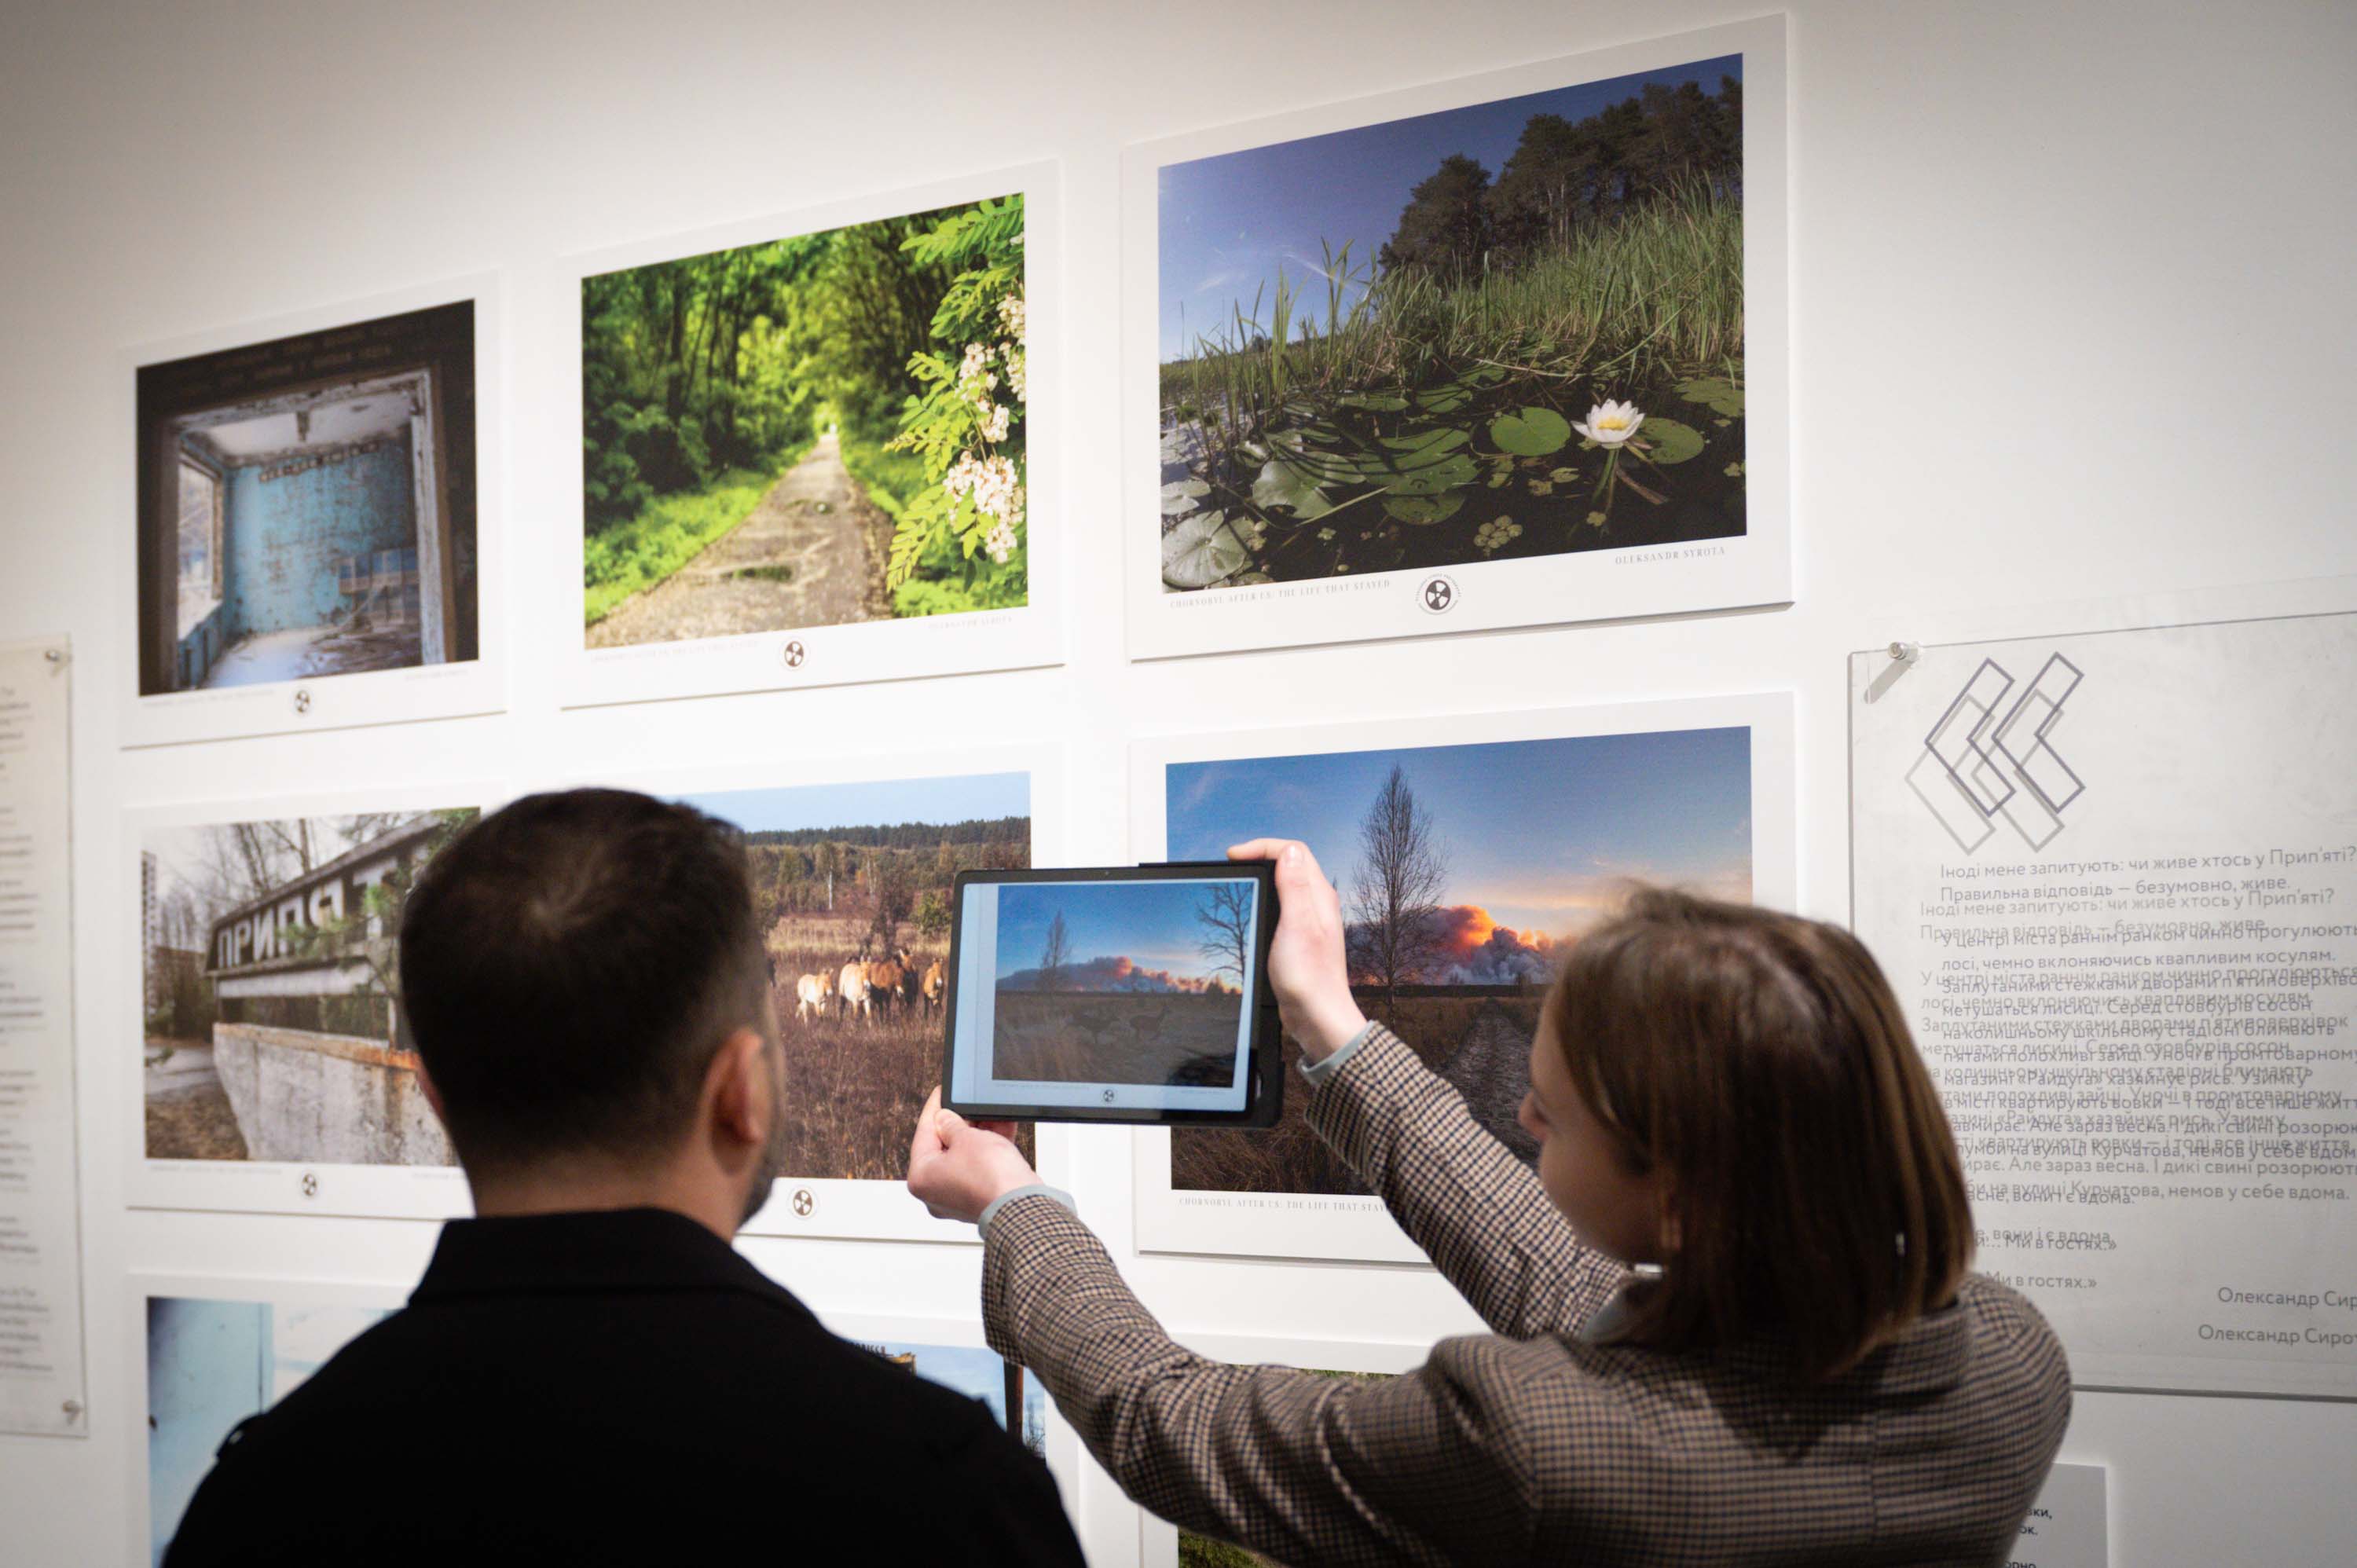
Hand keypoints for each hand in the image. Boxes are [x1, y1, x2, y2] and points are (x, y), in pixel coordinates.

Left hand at [907, 1086, 1038, 1224]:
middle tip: (968, 1104)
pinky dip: (989, 1150)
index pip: (923, 1133)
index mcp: (920, 1177)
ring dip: (978, 1135)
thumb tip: (944, 1118)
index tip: (942, 1093)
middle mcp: (935, 1191)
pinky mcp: (979, 1198)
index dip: (935, 1108)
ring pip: (965, 1157)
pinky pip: (980, 1168)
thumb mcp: (967, 1137)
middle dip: (961, 1122)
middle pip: (944, 1146)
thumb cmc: (990, 1178)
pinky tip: (1001, 1129)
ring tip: (990, 1114)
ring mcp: (958, 1197)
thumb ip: (951, 1124)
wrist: (1021, 1204)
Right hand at [1227, 838, 1366, 1062]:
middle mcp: (1317, 903)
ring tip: (1240, 882)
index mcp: (1319, 895)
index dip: (1262, 847)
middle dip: (1260, 856)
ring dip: (1262, 877)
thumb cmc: (1309, 977)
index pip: (1293, 851)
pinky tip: (1252, 910)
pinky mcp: (1300, 936)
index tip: (1235, 855)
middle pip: (1289, 863)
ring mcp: (1309, 919)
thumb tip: (1288, 852)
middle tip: (1234, 864)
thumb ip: (1294, 886)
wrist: (1317, 1016)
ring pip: (1285, 883)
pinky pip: (1282, 905)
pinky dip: (1264, 898)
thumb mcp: (1297, 925)